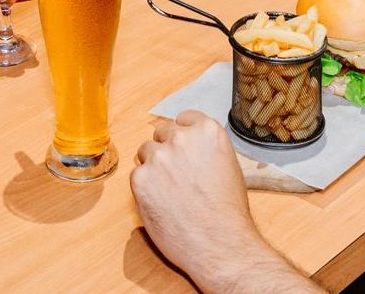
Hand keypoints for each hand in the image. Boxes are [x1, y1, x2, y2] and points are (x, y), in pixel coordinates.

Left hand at [132, 112, 262, 284]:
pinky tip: (161, 204)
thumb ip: (206, 148)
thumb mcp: (228, 165)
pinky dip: (145, 188)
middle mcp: (181, 137)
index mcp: (207, 131)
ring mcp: (159, 157)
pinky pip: (137, 175)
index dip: (183, 136)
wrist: (220, 244)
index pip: (183, 119)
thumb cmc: (228, 212)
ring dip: (153, 167)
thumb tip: (191, 147)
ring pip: (146, 152)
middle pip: (162, 132)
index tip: (184, 150)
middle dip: (167, 150)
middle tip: (175, 176)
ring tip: (169, 192)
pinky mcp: (141, 178)